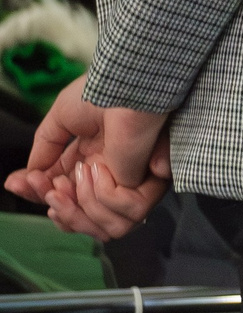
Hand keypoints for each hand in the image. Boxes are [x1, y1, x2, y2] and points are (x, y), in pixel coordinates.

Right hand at [4, 74, 170, 240]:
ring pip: (107, 228)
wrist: (123, 83)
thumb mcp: (60, 121)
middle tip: (48, 188)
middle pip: (85, 221)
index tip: (22, 184)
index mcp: (92, 164)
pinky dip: (101, 198)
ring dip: (78, 209)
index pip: (67, 199)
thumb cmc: (99, 92)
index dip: (41, 197)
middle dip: (60, 211)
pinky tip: (94, 170)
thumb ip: (44, 151)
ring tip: (70, 180)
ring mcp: (134, 183)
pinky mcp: (151, 183)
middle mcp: (114, 178)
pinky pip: (126, 214)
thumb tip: (26, 178)